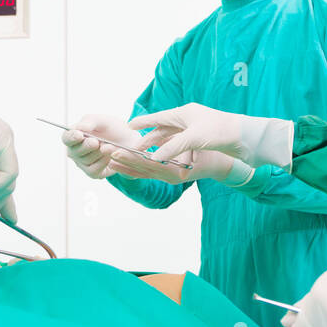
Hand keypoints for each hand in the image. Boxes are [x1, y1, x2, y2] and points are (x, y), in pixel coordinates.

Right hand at [60, 114, 141, 178]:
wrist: (128, 141)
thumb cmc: (112, 129)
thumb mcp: (103, 120)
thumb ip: (90, 122)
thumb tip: (79, 129)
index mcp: (74, 136)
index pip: (66, 138)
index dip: (71, 137)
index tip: (80, 135)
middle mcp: (75, 151)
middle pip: (74, 151)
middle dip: (87, 146)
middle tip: (97, 142)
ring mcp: (82, 163)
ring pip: (85, 160)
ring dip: (99, 152)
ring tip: (108, 145)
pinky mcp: (92, 173)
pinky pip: (94, 170)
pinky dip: (103, 162)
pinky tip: (109, 155)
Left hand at [106, 146, 251, 184]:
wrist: (221, 164)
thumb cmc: (210, 154)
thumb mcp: (195, 149)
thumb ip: (176, 150)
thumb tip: (159, 149)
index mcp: (175, 173)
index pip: (148, 166)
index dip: (131, 159)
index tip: (116, 151)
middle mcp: (169, 178)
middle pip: (142, 170)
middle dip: (123, 160)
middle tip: (106, 152)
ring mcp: (168, 178)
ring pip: (142, 172)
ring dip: (125, 165)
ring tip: (108, 158)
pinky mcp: (167, 175)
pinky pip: (148, 173)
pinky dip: (134, 168)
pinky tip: (121, 165)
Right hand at [128, 103, 293, 166]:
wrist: (246, 137)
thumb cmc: (220, 131)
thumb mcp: (193, 139)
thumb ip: (172, 148)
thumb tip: (153, 159)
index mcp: (184, 113)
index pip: (158, 117)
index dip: (143, 122)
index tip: (128, 126)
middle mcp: (189, 119)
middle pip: (164, 128)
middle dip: (149, 138)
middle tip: (135, 148)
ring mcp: (196, 128)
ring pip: (173, 137)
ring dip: (160, 145)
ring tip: (148, 154)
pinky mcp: (204, 138)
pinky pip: (182, 143)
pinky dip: (173, 149)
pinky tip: (168, 155)